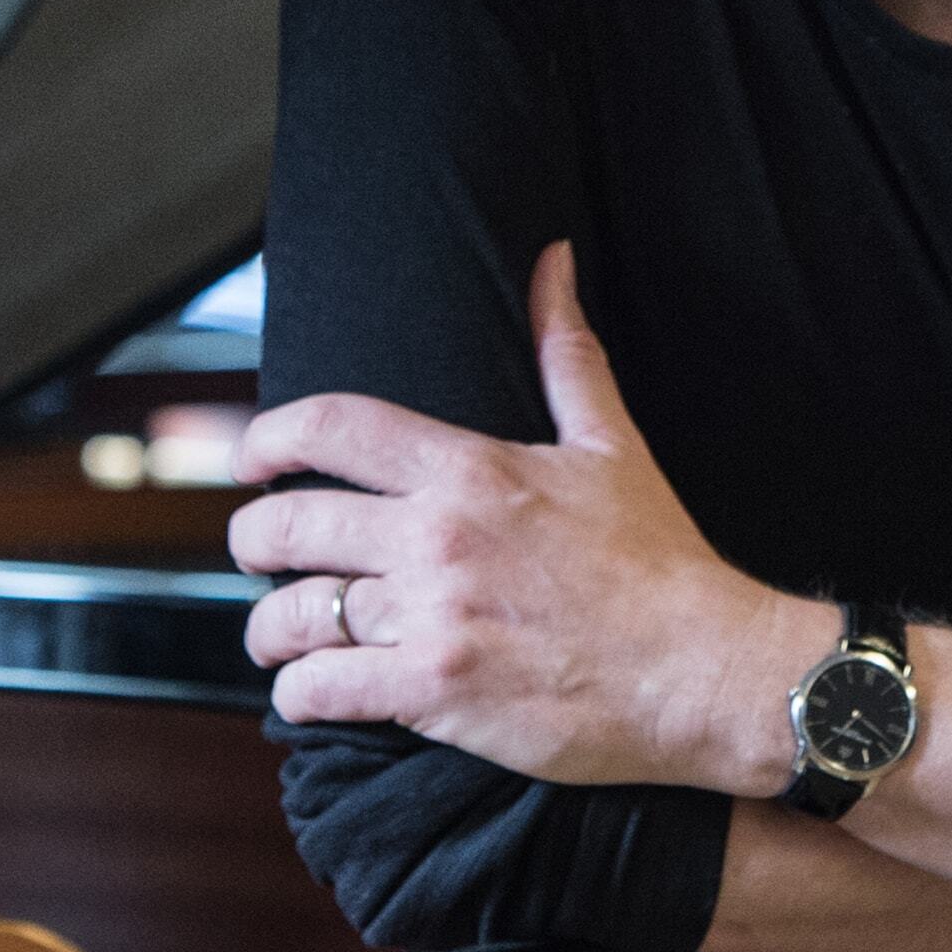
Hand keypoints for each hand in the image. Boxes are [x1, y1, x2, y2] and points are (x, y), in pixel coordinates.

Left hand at [232, 243, 813, 792]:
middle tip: (257, 553)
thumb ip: (565, 352)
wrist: (702, 669)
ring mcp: (433, 616)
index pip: (332, 426)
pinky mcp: (436, 692)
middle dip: (251, 540)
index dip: (269, 435)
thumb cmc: (659, 560)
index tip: (250, 458)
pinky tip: (310, 689)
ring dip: (268, 626)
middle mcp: (438, 536)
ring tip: (277, 633)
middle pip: (287, 523)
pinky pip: (322, 688)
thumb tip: (552, 258)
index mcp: (470, 469)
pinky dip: (300, 691)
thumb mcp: (611, 443)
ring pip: (292, 612)